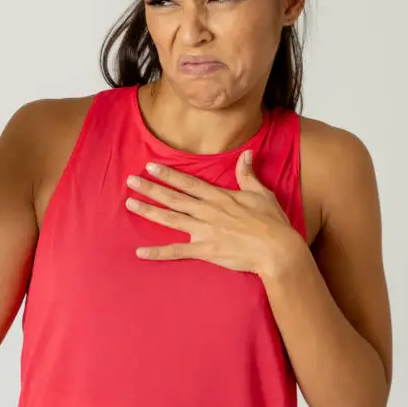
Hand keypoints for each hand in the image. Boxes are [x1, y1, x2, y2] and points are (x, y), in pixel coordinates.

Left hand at [124, 150, 307, 275]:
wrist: (277, 250)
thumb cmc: (272, 222)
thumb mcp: (261, 193)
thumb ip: (248, 175)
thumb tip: (246, 153)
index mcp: (219, 197)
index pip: (188, 183)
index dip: (168, 174)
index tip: (151, 166)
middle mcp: (207, 211)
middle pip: (173, 198)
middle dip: (150, 188)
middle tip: (130, 181)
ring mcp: (204, 231)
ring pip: (171, 219)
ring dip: (149, 211)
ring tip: (130, 204)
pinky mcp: (205, 250)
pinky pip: (177, 252)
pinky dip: (158, 253)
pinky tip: (140, 252)